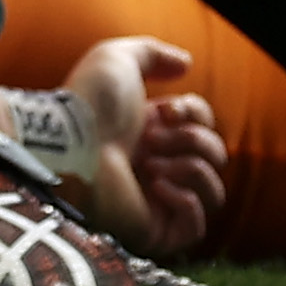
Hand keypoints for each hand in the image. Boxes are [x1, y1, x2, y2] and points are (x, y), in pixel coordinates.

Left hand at [61, 37, 222, 260]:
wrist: (69, 148)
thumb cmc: (88, 104)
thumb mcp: (117, 58)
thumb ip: (153, 54)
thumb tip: (185, 65)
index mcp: (151, 131)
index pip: (203, 124)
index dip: (196, 113)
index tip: (168, 110)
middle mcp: (157, 166)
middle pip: (215, 155)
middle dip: (192, 141)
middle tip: (151, 140)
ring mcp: (157, 201)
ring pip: (214, 191)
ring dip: (190, 170)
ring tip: (150, 165)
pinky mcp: (154, 232)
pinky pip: (196, 228)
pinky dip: (186, 203)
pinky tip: (157, 187)